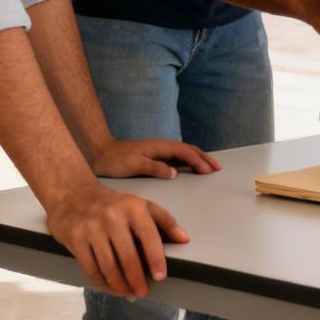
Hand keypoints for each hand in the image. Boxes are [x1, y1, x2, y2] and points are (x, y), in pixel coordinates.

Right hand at [46, 180, 189, 297]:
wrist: (73, 195)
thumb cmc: (114, 204)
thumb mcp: (141, 205)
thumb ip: (164, 221)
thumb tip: (185, 239)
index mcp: (133, 207)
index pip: (148, 236)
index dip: (156, 259)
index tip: (160, 277)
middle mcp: (112, 217)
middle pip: (128, 257)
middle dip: (137, 279)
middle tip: (143, 292)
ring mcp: (91, 229)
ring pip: (109, 266)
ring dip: (120, 285)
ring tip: (129, 293)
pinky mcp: (75, 240)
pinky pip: (91, 269)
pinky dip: (102, 283)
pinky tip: (111, 287)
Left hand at [89, 137, 220, 179]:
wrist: (101, 153)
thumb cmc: (116, 160)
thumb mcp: (135, 165)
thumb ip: (155, 168)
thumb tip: (175, 172)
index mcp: (160, 147)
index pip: (185, 152)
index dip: (199, 161)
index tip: (209, 171)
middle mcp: (162, 147)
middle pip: (189, 150)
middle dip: (204, 158)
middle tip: (218, 168)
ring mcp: (160, 151)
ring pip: (184, 153)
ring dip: (199, 159)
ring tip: (210, 167)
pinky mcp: (156, 157)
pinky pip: (177, 159)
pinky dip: (189, 162)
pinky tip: (191, 168)